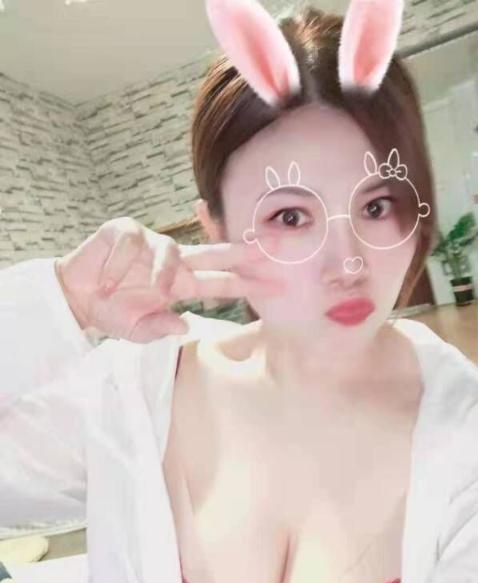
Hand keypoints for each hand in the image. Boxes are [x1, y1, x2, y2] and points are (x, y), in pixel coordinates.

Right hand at [55, 217, 281, 342]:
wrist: (74, 297)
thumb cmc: (111, 312)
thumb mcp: (137, 331)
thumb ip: (161, 329)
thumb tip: (186, 325)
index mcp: (182, 284)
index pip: (222, 283)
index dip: (248, 283)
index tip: (278, 286)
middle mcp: (173, 261)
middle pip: (214, 253)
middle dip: (244, 250)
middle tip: (273, 248)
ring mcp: (151, 242)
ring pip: (171, 250)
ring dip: (165, 272)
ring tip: (154, 289)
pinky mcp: (125, 230)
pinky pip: (133, 245)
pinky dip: (121, 266)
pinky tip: (110, 281)